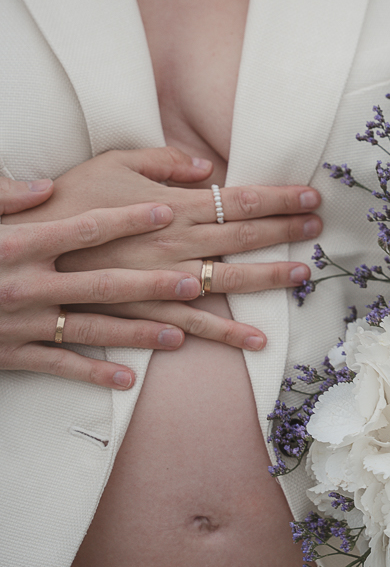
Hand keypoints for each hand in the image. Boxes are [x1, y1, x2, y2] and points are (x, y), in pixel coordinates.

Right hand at [0, 176, 204, 388]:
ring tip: (179, 336)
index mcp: (18, 243)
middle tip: (194, 280)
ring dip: (137, 334)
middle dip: (152, 284)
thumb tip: (46, 185)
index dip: (129, 218)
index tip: (167, 209)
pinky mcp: (10, 354)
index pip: (85, 228)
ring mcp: (20, 323)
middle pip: (101, 283)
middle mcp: (25, 284)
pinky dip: (94, 373)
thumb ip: (5, 196)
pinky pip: (60, 366)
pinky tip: (127, 380)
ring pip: (90, 329)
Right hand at [5, 148, 321, 348]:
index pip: (235, 203)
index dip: (278, 200)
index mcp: (165, 212)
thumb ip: (162, 161)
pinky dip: (200, 341)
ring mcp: (147, 288)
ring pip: (212, 297)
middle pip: (236, 246)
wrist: (9, 246)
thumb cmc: (64, 197)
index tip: (312, 196)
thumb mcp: (111, 162)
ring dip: (254, 297)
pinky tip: (237, 347)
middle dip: (283, 239)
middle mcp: (165, 251)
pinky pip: (172, 332)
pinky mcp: (130, 314)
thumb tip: (208, 166)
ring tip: (291, 297)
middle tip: (319, 235)